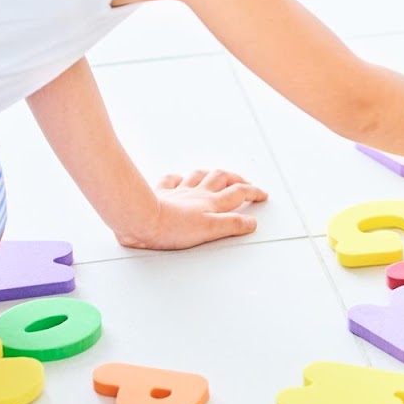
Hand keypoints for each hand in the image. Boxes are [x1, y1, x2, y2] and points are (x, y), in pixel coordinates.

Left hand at [116, 169, 266, 249]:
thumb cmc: (172, 228)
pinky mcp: (161, 194)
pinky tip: (179, 179)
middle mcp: (197, 194)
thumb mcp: (210, 230)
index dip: (253, 192)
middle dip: (236, 178)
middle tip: (245, 182)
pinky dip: (178, 178)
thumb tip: (250, 222)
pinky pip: (171, 180)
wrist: (142, 220)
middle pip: (222, 178)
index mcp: (211, 203)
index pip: (238, 193)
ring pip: (199, 175)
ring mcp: (179, 192)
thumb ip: (232, 225)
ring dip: (212, 173)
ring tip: (218, 175)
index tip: (262, 194)